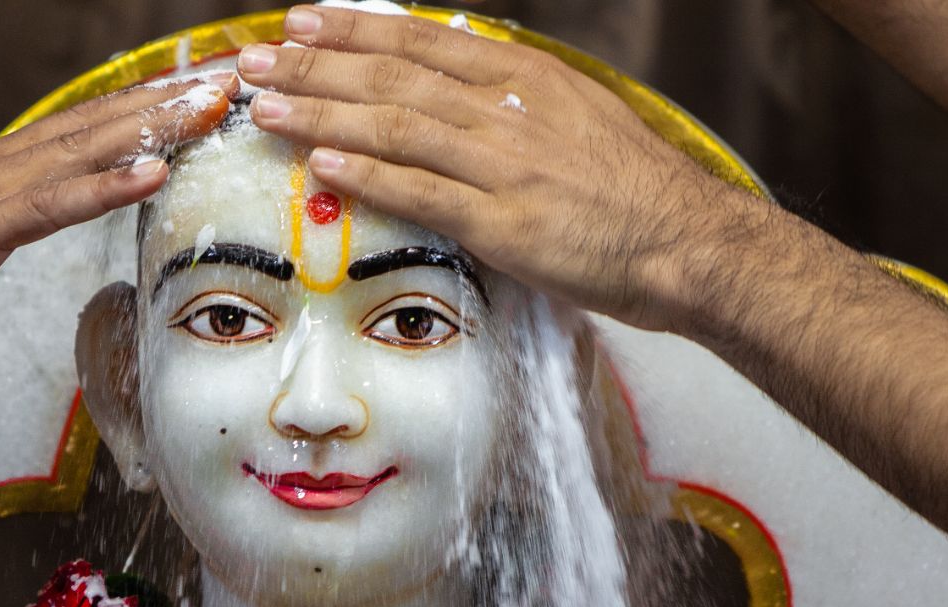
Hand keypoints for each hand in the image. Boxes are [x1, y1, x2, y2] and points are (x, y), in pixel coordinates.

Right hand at [0, 72, 238, 395]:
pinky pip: (48, 206)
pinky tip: (153, 170)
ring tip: (213, 106)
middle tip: (234, 76)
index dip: (144, 111)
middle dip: (167, 100)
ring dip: (152, 126)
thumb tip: (18, 224)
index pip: (80, 134)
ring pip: (80, 150)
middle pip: (93, 125)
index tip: (200, 96)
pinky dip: (103, 186)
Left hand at [236, 6, 754, 330]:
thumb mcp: (578, 118)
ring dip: (326, 113)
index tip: (304, 20)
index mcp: (526, 78)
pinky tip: (324, 162)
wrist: (689, 243)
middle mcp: (509, 110)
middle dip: (319, 64)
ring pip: (397, 126)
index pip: (424, 40)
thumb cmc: (635, 190)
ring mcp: (504, 166)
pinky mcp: (504, 225)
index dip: (357, 29)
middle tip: (258, 60)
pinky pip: (423, 192)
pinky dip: (370, 174)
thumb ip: (515, 101)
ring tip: (270, 106)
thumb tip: (460, 84)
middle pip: (396, 75)